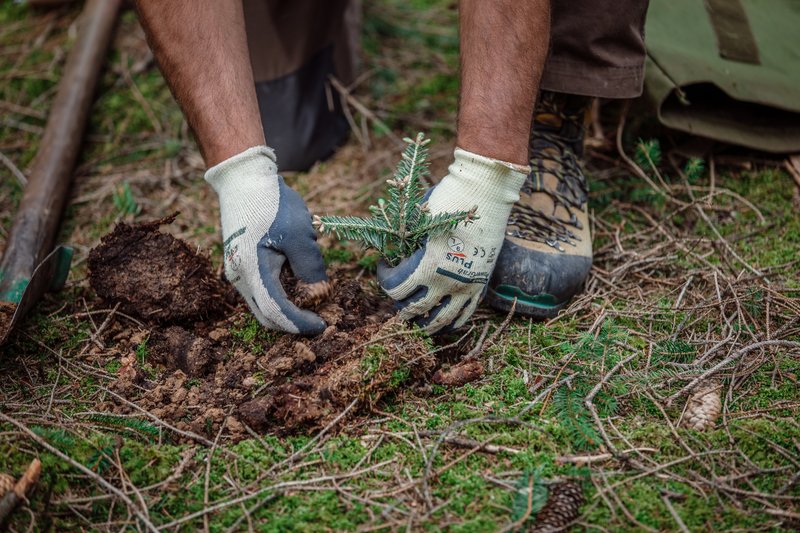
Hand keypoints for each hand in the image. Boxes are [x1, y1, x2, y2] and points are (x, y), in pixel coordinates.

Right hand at [205, 146, 326, 334]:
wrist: (244, 180)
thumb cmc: (272, 204)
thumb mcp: (300, 236)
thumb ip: (310, 268)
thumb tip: (319, 293)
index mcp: (251, 272)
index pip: (276, 312)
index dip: (300, 323)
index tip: (322, 325)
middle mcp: (239, 277)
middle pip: (267, 315)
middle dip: (294, 322)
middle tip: (319, 319)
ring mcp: (238, 271)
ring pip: (264, 303)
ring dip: (289, 305)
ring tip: (314, 294)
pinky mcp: (242, 263)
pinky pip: (263, 288)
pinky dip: (282, 292)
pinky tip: (300, 279)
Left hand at [377, 148, 527, 332]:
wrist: (487, 193)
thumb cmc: (448, 199)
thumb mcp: (420, 218)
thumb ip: (407, 238)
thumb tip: (394, 248)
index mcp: (426, 265)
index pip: (395, 288)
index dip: (383, 279)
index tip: (383, 267)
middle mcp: (444, 282)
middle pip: (415, 308)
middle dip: (401, 308)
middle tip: (397, 302)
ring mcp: (464, 286)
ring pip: (441, 318)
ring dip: (425, 325)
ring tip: (418, 324)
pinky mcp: (480, 284)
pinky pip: (466, 313)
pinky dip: (454, 322)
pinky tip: (446, 324)